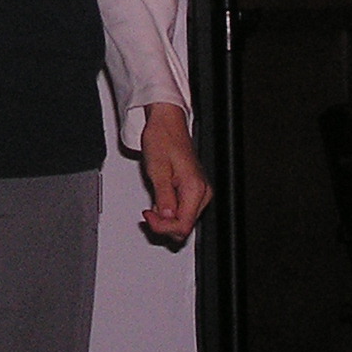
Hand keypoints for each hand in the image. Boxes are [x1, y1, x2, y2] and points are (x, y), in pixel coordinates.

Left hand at [138, 102, 211, 242]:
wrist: (166, 124)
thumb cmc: (162, 139)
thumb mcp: (157, 170)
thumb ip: (163, 196)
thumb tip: (167, 217)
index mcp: (195, 188)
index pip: (184, 226)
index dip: (163, 227)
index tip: (148, 217)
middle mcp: (202, 192)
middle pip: (185, 226)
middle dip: (164, 224)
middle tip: (149, 212)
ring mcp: (199, 191)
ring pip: (184, 220)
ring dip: (166, 218)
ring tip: (153, 204)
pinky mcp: (193, 190)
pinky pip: (182, 210)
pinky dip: (169, 210)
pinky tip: (159, 201)